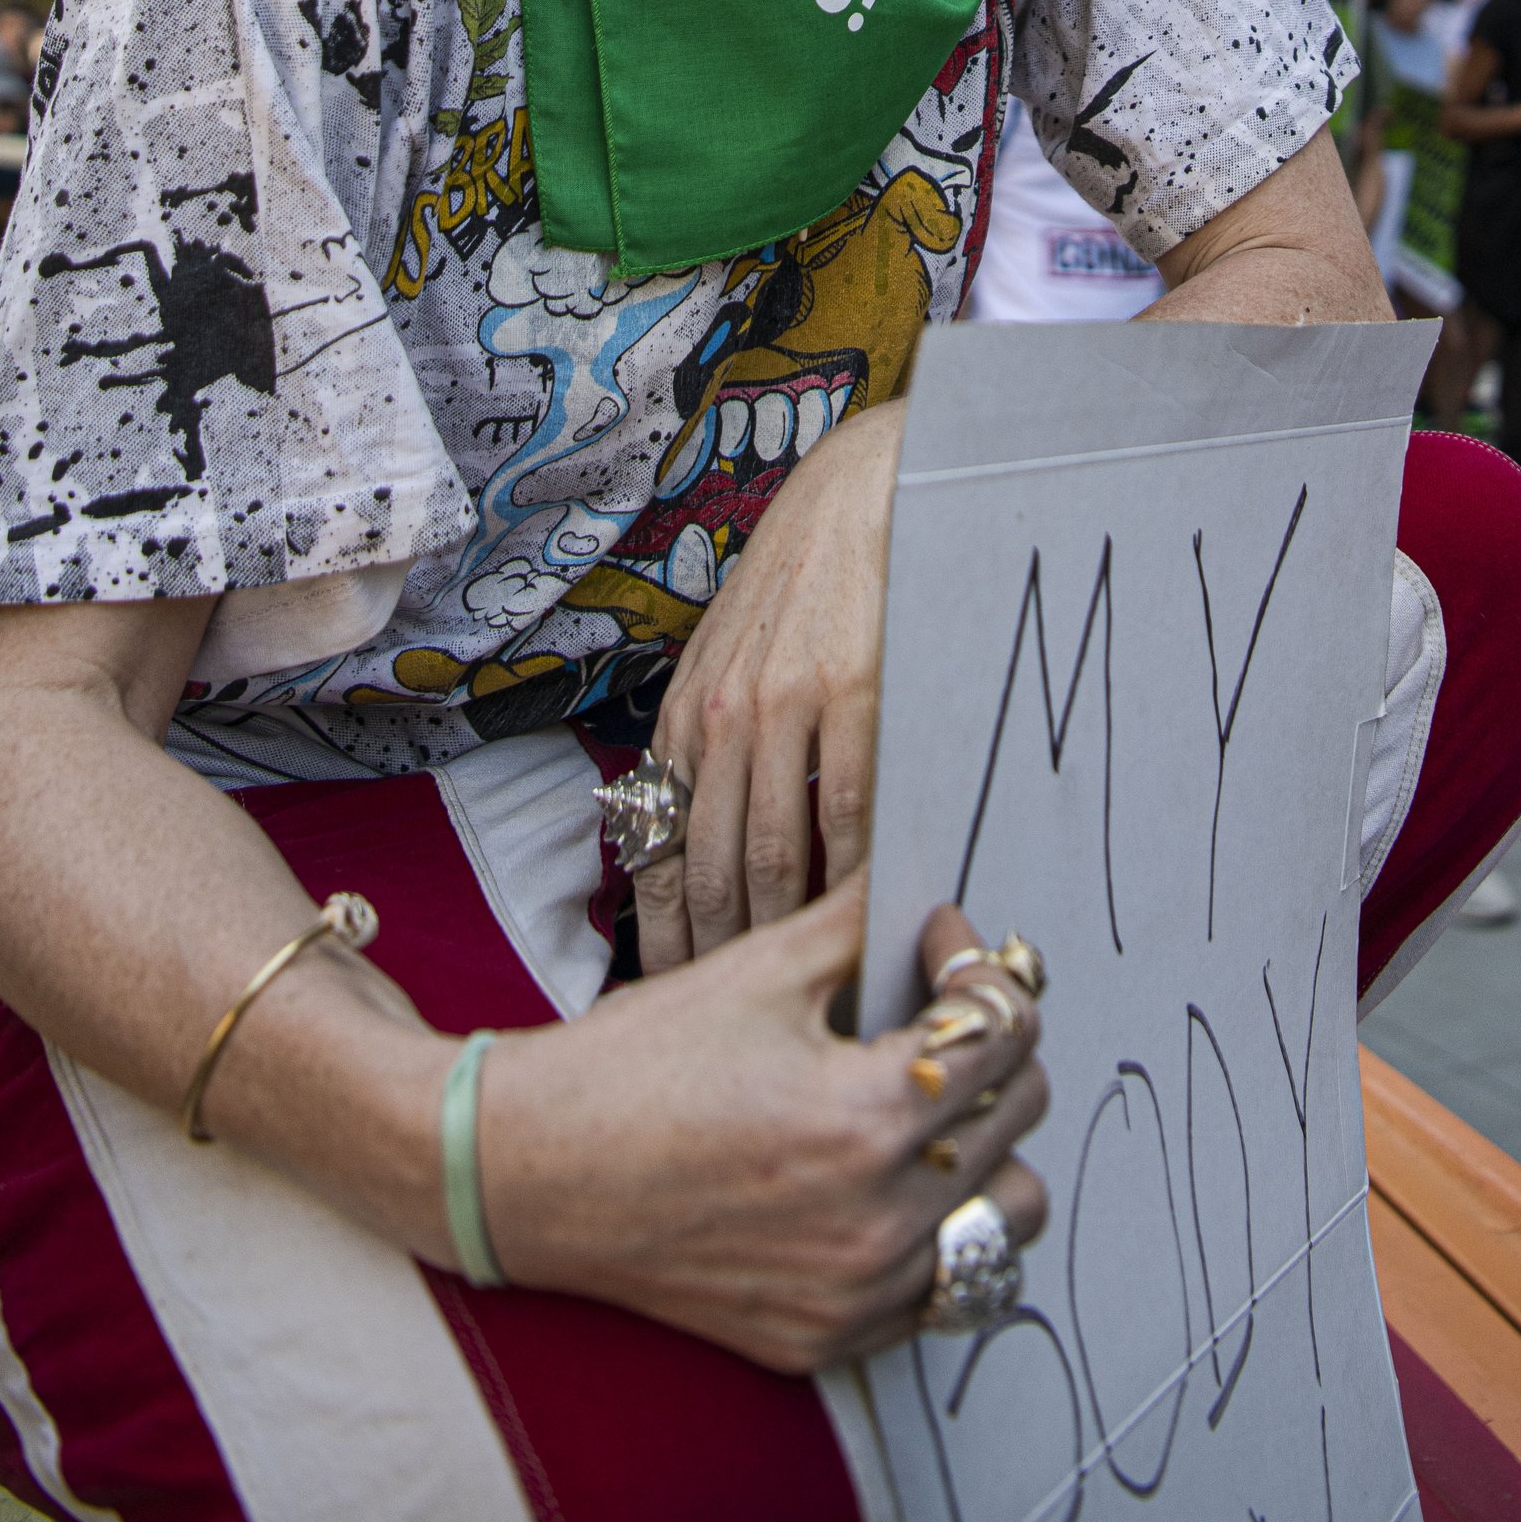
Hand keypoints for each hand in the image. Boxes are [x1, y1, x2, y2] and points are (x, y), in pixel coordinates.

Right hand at [477, 891, 1048, 1371]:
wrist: (531, 1170)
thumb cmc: (638, 1063)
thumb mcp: (761, 967)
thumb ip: (865, 921)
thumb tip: (932, 895)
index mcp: (867, 1116)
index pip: (1004, 1030)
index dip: (981, 965)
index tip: (939, 942)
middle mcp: (876, 1219)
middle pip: (1021, 1111)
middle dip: (990, 1043)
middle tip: (933, 1011)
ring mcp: (857, 1292)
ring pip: (1007, 1211)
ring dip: (986, 1147)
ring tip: (927, 1103)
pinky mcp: (830, 1339)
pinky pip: (945, 1286)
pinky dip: (939, 1228)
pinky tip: (887, 1177)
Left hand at [638, 395, 902, 969]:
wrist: (858, 494)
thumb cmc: (795, 589)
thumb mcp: (727, 664)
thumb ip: (711, 751)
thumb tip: (702, 856)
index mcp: (685, 717)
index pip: (661, 857)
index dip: (666, 940)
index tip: (674, 1000)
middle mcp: (724, 718)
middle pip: (713, 874)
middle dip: (719, 960)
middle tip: (734, 1027)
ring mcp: (790, 708)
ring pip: (776, 857)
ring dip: (783, 937)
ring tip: (798, 998)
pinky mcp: (858, 697)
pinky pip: (849, 816)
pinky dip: (849, 881)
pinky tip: (859, 923)